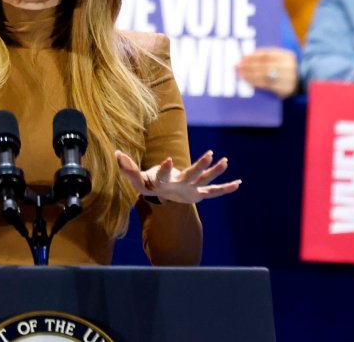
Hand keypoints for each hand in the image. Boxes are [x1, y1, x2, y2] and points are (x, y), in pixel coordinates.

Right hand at [116, 150, 240, 203]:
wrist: (163, 199)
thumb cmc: (150, 185)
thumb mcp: (138, 179)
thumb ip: (128, 168)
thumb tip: (116, 153)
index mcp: (163, 184)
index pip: (163, 176)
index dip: (165, 169)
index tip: (169, 160)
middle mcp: (179, 187)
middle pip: (191, 176)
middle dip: (200, 166)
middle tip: (209, 154)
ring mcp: (191, 190)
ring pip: (205, 181)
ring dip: (215, 171)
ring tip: (225, 161)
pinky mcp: (199, 193)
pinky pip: (214, 191)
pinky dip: (226, 188)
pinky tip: (238, 183)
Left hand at [236, 48, 298, 98]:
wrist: (303, 84)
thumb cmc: (288, 71)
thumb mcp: (283, 61)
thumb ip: (269, 58)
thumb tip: (247, 58)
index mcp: (288, 55)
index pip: (267, 54)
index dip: (253, 55)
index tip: (243, 57)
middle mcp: (289, 65)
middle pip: (264, 64)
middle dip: (248, 64)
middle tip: (237, 65)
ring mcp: (288, 77)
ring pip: (263, 74)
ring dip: (249, 73)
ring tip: (240, 73)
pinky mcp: (285, 88)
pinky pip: (266, 84)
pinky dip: (255, 82)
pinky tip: (247, 80)